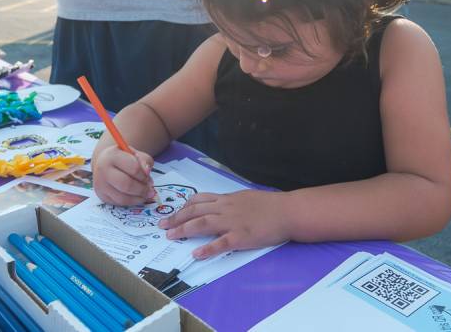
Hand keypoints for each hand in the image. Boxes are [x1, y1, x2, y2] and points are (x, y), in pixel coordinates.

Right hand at [92, 145, 155, 205]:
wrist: (105, 162)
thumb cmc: (122, 158)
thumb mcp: (135, 153)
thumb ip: (144, 160)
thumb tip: (147, 172)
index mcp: (112, 156)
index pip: (134, 168)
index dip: (144, 175)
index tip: (148, 176)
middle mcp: (103, 170)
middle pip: (126, 185)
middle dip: (142, 189)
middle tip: (150, 190)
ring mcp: (100, 184)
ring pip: (122, 198)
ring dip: (138, 198)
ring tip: (145, 195)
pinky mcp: (102, 195)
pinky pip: (119, 203)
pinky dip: (131, 202)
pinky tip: (136, 197)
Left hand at [158, 190, 289, 259]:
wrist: (288, 211)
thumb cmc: (270, 205)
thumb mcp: (246, 197)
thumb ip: (231, 202)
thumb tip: (219, 205)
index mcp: (227, 199)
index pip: (199, 200)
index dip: (183, 207)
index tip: (172, 213)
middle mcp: (226, 208)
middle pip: (195, 211)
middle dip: (176, 218)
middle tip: (162, 226)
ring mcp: (233, 222)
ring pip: (202, 223)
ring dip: (184, 229)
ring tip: (170, 236)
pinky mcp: (242, 237)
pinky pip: (221, 243)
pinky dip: (207, 248)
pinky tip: (196, 253)